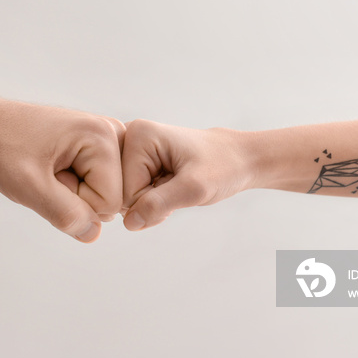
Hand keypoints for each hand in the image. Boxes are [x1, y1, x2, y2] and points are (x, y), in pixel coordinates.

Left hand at [0, 99, 124, 242]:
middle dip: (76, 196)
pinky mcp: (101, 146)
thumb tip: (93, 234)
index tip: (47, 175)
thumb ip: (63, 213)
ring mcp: (108, 139)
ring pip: (106, 194)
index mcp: (101, 135)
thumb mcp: (27, 185)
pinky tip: (57, 167)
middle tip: (47, 171)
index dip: (74, 201)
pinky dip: (76, 185)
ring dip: (75, 192)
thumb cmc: (3, 147)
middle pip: (112, 199)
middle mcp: (112, 132)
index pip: (110, 202)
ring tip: (50, 168)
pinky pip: (99, 186)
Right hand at [121, 119, 254, 230]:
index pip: (124, 191)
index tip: (178, 189)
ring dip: (151, 202)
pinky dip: (151, 199)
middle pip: (120, 193)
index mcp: (139, 135)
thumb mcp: (194, 188)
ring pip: (124, 197)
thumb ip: (159, 204)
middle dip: (148, 202)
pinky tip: (168, 186)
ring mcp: (129, 148)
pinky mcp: (134, 159)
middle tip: (177, 189)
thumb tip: (129, 223)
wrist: (237, 158)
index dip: (151, 202)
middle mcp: (127, 136)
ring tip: (174, 186)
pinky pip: (130, 193)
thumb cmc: (221, 166)